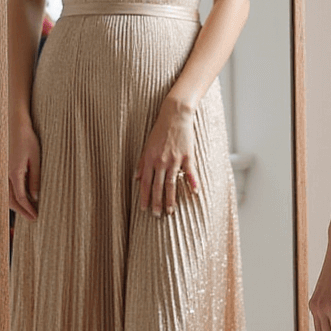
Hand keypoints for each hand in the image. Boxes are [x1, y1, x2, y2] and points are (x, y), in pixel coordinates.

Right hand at [9, 118, 40, 219]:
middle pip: (10, 199)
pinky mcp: (4, 168)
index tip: (35, 217)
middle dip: (21, 211)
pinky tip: (23, 197)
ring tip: (28, 211)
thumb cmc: (27, 139)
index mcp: (14, 172)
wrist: (16, 124)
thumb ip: (35, 178)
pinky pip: (7, 186)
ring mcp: (3, 171)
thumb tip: (35, 196)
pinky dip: (13, 195)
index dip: (27, 209)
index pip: (20, 197)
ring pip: (6, 194)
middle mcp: (5, 173)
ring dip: (16, 205)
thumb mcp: (36, 159)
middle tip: (32, 218)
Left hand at [135, 96, 198, 216]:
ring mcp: (174, 159)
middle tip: (158, 216)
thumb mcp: (146, 146)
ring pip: (171, 183)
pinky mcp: (187, 155)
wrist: (174, 115)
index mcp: (149, 159)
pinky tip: (194, 192)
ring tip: (170, 211)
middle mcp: (160, 161)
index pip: (146, 183)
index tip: (145, 209)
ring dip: (171, 198)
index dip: (145, 197)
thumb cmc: (159, 130)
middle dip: (157, 202)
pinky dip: (192, 182)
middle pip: (158, 186)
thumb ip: (142, 163)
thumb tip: (136, 179)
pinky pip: (190, 172)